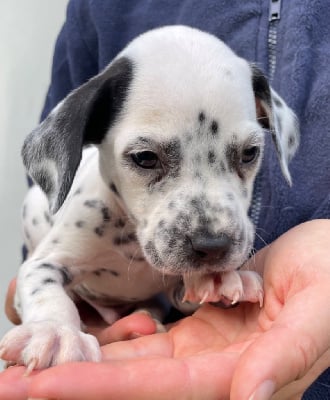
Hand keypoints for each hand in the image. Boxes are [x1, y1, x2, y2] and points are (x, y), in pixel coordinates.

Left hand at [1, 220, 329, 399]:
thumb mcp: (319, 315)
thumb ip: (286, 356)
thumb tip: (248, 396)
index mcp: (238, 374)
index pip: (154, 387)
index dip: (96, 388)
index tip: (39, 387)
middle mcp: (213, 367)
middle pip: (131, 378)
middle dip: (71, 379)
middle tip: (11, 377)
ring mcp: (205, 344)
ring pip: (135, 356)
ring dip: (86, 357)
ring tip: (35, 356)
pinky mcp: (203, 321)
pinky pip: (152, 333)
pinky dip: (118, 335)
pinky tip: (89, 334)